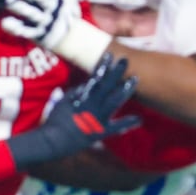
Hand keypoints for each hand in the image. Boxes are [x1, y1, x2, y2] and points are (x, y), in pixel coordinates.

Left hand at [2, 0, 80, 50]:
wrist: (70, 39)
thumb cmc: (64, 11)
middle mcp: (50, 10)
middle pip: (41, 1)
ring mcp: (43, 23)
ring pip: (32, 14)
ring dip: (21, 8)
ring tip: (8, 1)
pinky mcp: (36, 34)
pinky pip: (24, 31)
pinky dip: (15, 28)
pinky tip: (4, 22)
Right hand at [8, 54, 140, 168]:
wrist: (55, 139)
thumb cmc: (55, 120)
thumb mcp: (63, 102)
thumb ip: (75, 93)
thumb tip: (86, 85)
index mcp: (83, 97)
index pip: (95, 77)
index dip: (103, 65)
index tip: (110, 55)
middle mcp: (93, 105)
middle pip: (108, 85)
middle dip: (117, 72)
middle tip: (126, 60)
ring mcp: (99, 118)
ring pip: (115, 101)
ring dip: (126, 90)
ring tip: (135, 79)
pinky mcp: (102, 132)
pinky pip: (116, 127)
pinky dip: (127, 123)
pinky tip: (139, 119)